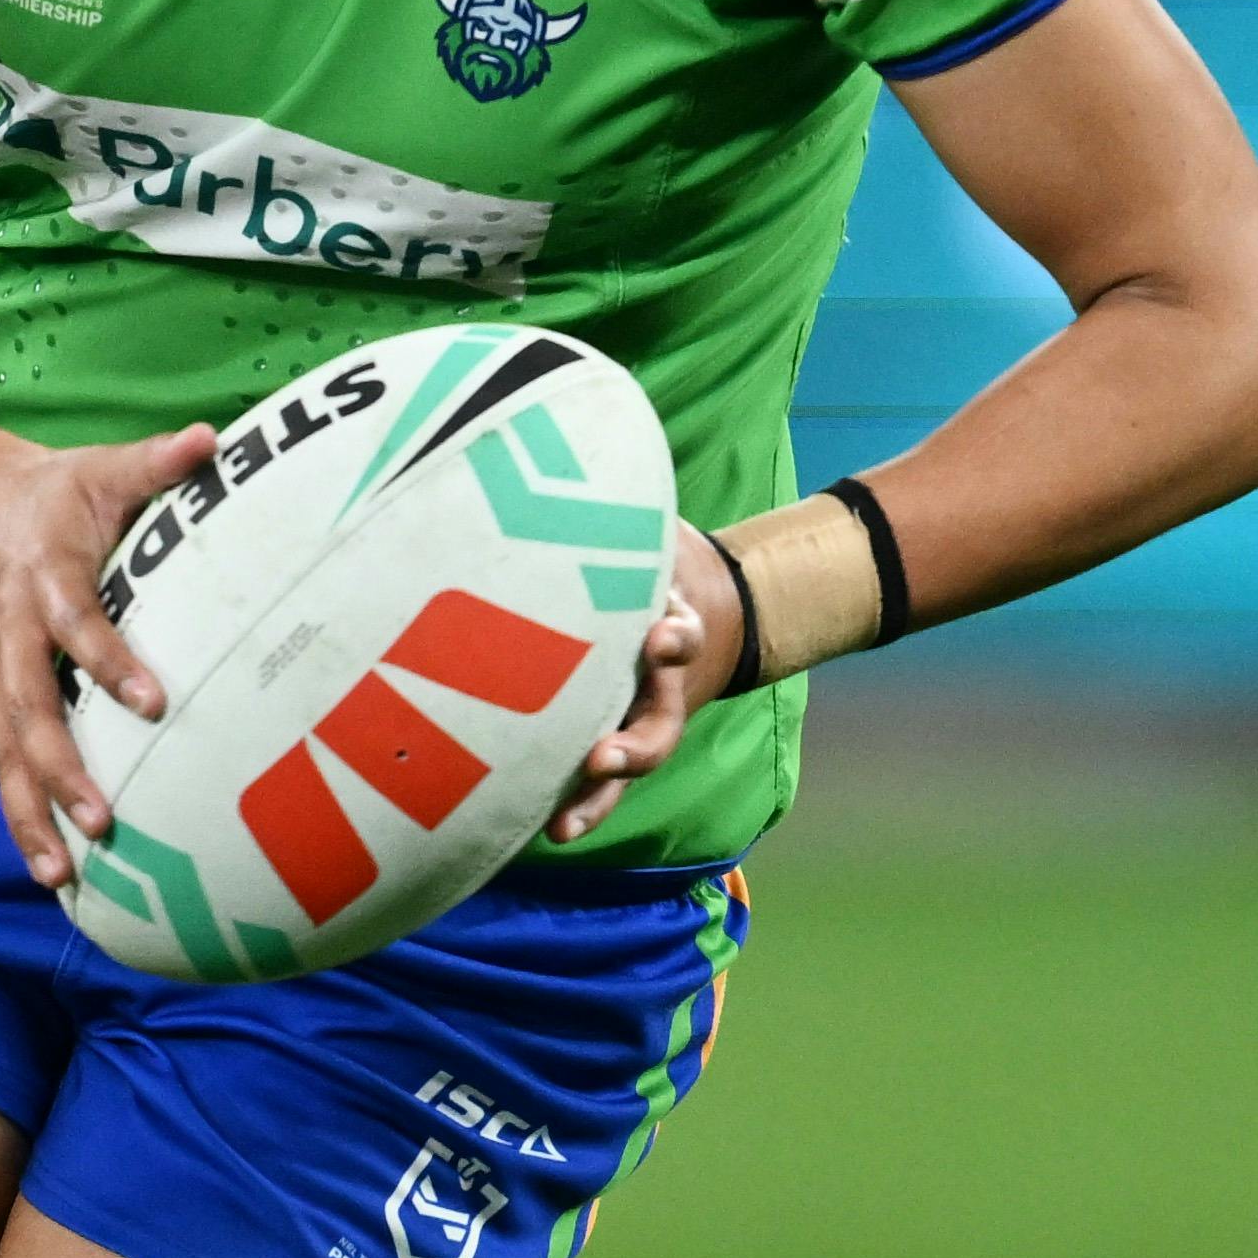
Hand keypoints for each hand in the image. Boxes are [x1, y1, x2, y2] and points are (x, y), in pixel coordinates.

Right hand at [0, 421, 224, 890]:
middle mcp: (10, 631)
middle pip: (27, 708)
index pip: (77, 623)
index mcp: (45, 575)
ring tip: (60, 875)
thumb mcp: (103, 467)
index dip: (109, 662)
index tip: (153, 702)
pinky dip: (20, 815)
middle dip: (60, 768)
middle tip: (101, 820)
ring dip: (29, 812)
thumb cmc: (56, 493)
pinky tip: (49, 869)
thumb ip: (159, 463)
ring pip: (4, 750)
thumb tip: (213, 439)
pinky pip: (1, 762)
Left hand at [549, 527, 743, 842]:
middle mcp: (661, 676)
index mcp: (671, 620)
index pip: (679, 629)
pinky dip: (582, 806)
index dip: (670, 632)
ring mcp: (643, 713)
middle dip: (634, 723)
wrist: (706, 604)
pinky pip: (602, 783)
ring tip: (575, 808)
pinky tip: (551, 835)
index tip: (663, 627)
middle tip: (608, 745)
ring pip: (635, 755)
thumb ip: (620, 504)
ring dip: (607, 782)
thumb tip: (566, 422)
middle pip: (659, 703)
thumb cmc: (651, 557)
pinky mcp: (616, 740)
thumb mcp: (647, 526)